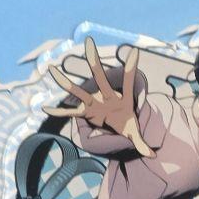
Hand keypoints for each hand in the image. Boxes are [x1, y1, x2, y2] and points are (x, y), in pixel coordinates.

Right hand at [43, 37, 155, 158]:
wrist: (119, 128)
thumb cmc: (128, 126)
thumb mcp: (136, 135)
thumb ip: (142, 144)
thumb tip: (152, 155)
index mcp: (123, 100)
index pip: (128, 82)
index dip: (131, 68)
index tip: (135, 52)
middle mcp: (106, 97)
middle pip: (100, 77)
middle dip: (94, 61)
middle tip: (89, 42)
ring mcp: (95, 103)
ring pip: (79, 91)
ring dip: (66, 82)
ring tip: (52, 70)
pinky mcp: (86, 113)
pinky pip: (71, 113)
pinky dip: (59, 112)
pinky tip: (45, 109)